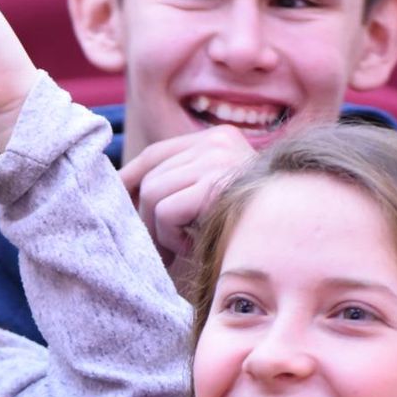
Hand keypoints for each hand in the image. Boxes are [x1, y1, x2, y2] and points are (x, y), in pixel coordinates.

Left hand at [119, 127, 254, 257]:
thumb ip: (173, 188)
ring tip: (184, 246)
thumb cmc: (238, 236)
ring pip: (152, 193)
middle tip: (162, 249)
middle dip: (146, 218)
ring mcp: (221, 158)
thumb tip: (114, 186)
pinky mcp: (218, 183)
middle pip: (150, 176)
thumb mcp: (201, 204)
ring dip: (160, 231)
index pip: (156, 154)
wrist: (282, 256)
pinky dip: (171, 236)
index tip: (116, 204)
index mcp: (218, 140)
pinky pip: (166, 209)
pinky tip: (194, 245)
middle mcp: (220, 140)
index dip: (128, 181)